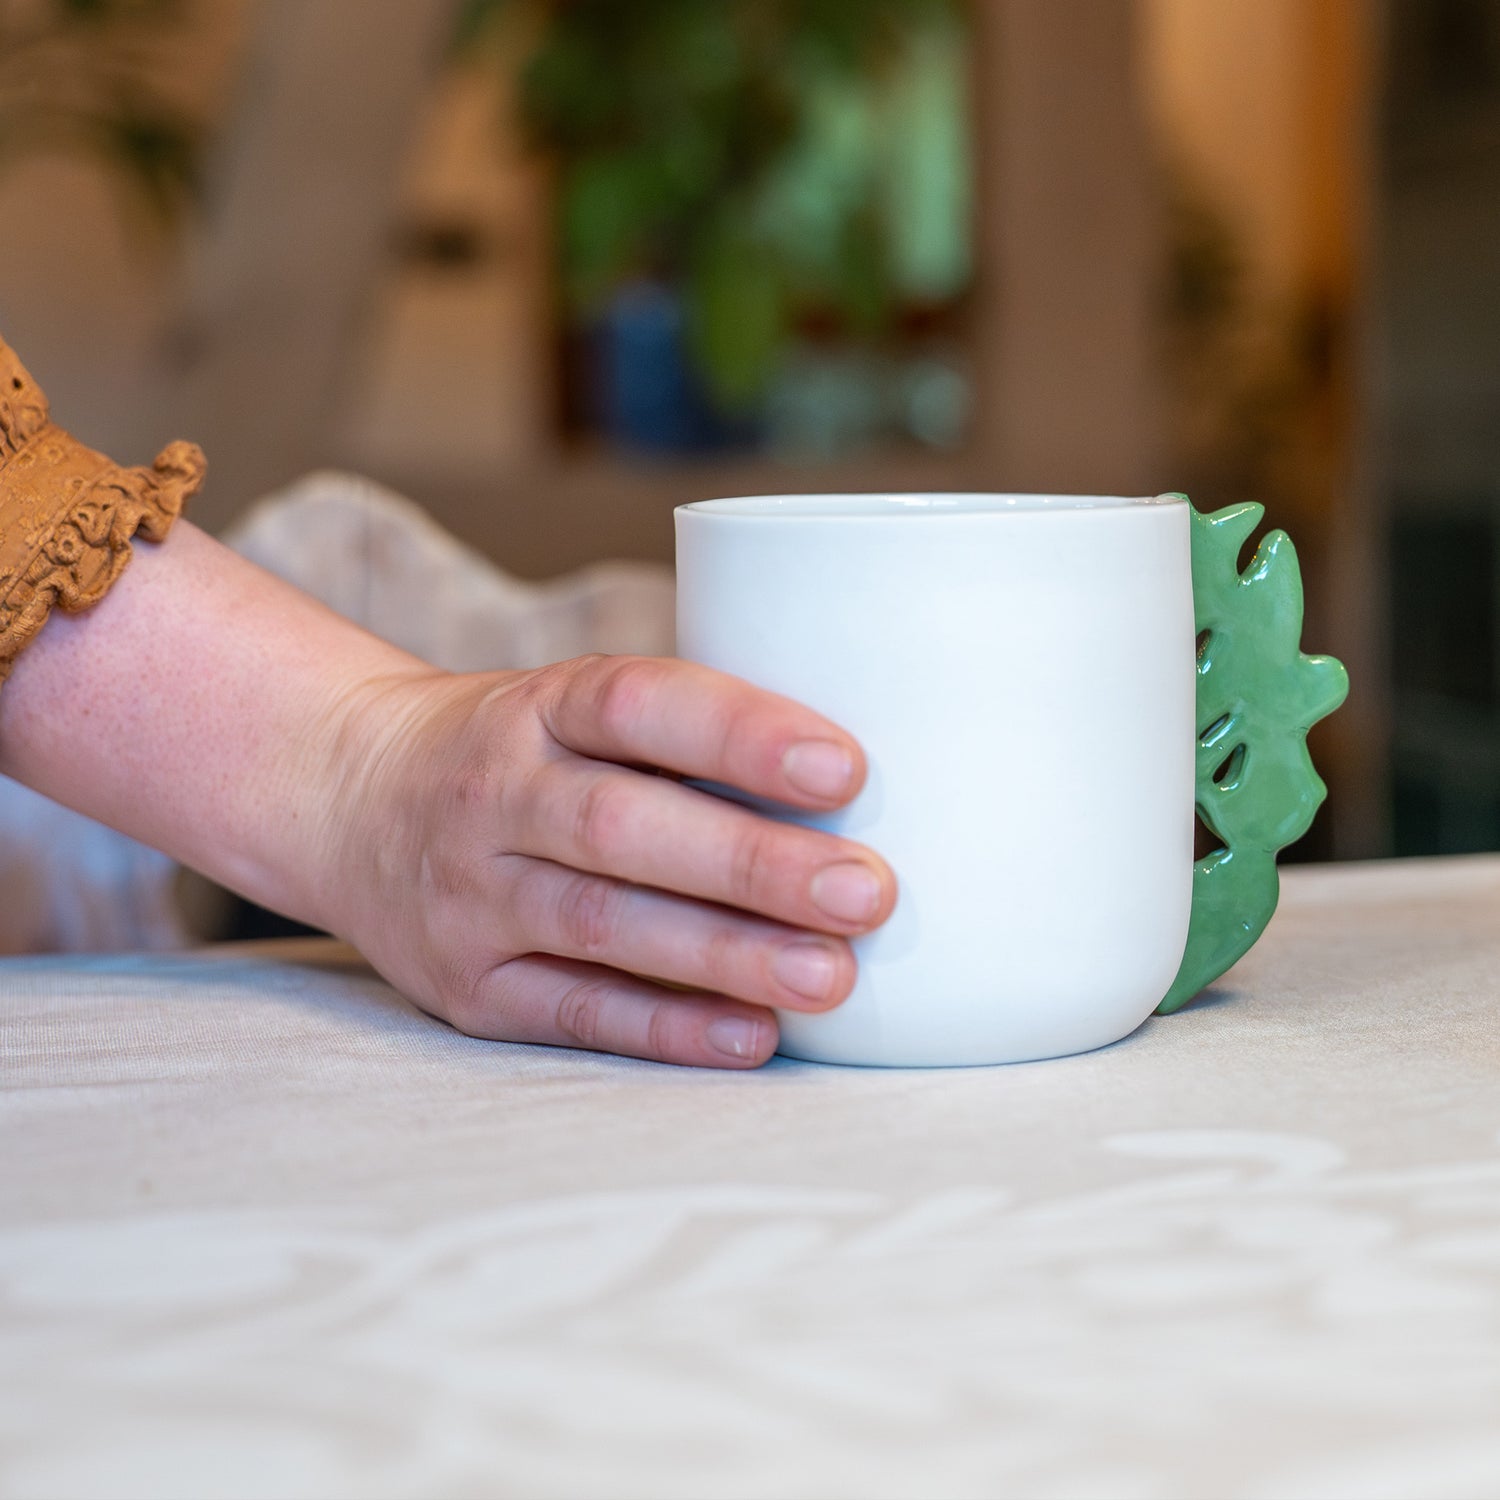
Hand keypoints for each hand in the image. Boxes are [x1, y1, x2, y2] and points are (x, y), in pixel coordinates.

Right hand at [325, 654, 896, 1068]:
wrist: (348, 796)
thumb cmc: (518, 751)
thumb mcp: (570, 705)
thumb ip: (683, 734)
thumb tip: (863, 784)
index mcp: (536, 708)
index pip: (635, 704)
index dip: (738, 732)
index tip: (846, 765)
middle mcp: (494, 794)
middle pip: (624, 825)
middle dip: (752, 863)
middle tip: (868, 893)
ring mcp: (470, 894)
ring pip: (603, 923)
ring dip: (724, 954)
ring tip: (832, 976)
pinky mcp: (465, 984)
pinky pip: (571, 1009)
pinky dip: (662, 1026)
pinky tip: (749, 1036)